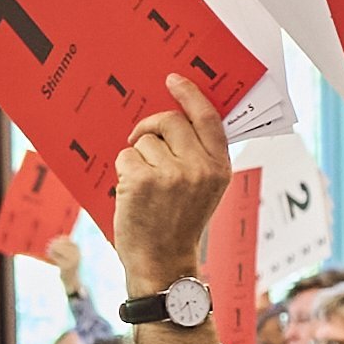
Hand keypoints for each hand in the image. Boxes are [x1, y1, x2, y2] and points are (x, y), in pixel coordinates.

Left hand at [107, 79, 231, 286]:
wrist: (162, 262)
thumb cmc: (179, 225)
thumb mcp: (205, 190)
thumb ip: (199, 157)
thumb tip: (176, 118)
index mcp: (220, 168)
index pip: (208, 119)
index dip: (190, 95)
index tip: (174, 80)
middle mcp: (200, 169)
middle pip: (170, 121)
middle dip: (152, 128)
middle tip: (143, 141)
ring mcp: (171, 174)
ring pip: (144, 141)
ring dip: (137, 158)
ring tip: (146, 187)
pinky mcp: (143, 180)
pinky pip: (126, 156)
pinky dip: (123, 171)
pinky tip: (133, 193)